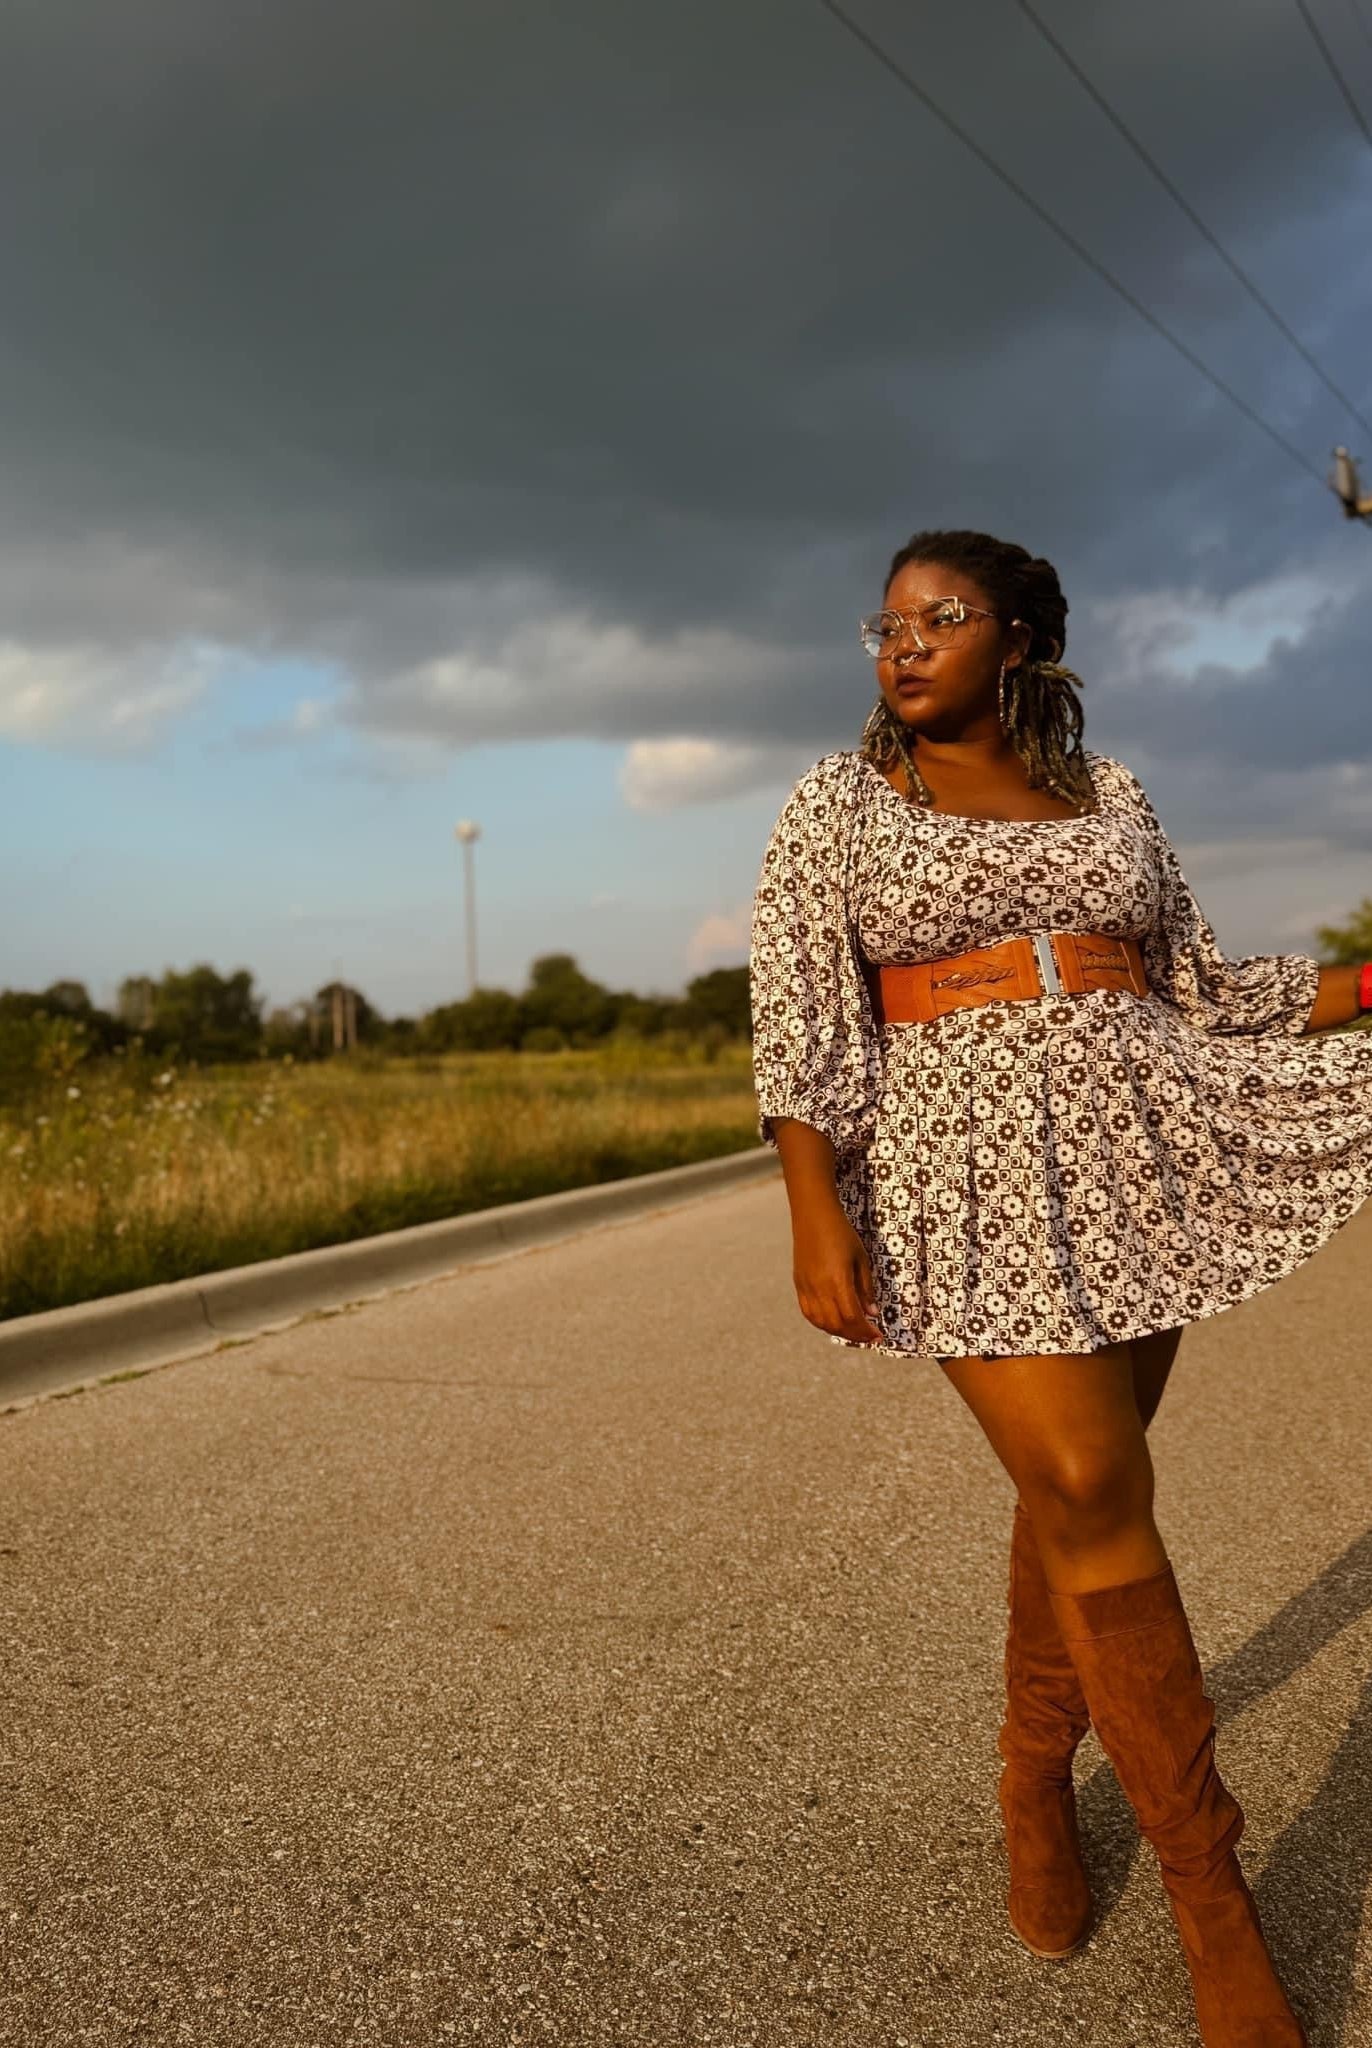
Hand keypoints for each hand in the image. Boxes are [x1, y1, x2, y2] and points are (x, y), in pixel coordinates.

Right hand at [791, 1208, 885, 1345]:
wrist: (813, 1216)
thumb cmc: (842, 1234)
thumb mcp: (861, 1259)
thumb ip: (866, 1288)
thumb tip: (872, 1313)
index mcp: (838, 1281)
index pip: (852, 1317)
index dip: (866, 1331)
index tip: (878, 1335)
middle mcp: (820, 1288)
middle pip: (837, 1324)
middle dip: (855, 1335)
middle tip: (869, 1336)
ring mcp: (806, 1288)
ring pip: (821, 1322)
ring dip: (839, 1331)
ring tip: (853, 1331)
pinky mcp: (798, 1285)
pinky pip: (808, 1312)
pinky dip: (821, 1323)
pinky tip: (833, 1322)